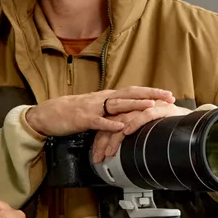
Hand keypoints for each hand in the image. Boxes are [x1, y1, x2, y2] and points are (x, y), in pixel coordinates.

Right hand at [22, 86, 175, 138]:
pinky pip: (99, 121)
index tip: (168, 94)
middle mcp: (103, 98)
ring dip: (135, 105)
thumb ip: (111, 112)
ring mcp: (93, 107)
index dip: (151, 92)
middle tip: (168, 97)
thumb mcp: (96, 110)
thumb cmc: (72, 113)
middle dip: (151, 95)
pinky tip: (122, 126)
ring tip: (151, 106)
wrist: (48, 113)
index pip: (133, 91)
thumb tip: (129, 117)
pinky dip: (111, 123)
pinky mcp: (83, 118)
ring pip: (117, 104)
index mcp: (107, 96)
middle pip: (130, 93)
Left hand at [90, 102, 190, 162]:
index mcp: (134, 112)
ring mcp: (150, 107)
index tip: (97, 155)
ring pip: (124, 120)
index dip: (102, 139)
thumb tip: (126, 158)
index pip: (111, 124)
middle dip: (103, 141)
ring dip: (114, 137)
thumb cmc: (173, 129)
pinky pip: (145, 115)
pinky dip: (134, 123)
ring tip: (109, 152)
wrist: (195, 122)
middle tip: (98, 158)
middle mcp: (139, 108)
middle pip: (113, 122)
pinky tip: (126, 132)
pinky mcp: (162, 108)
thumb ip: (138, 141)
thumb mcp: (151, 135)